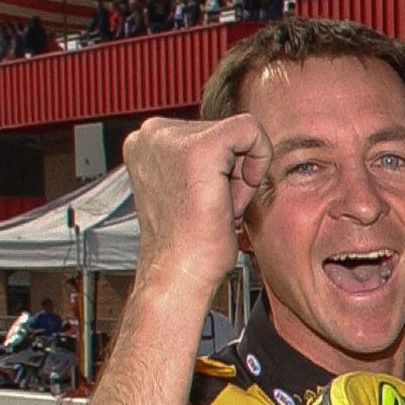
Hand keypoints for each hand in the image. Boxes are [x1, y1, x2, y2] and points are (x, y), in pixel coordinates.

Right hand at [121, 114, 270, 295]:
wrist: (178, 274)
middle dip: (234, 172)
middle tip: (214, 208)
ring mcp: (169, 137)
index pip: (211, 133)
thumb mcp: (191, 187)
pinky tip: (232, 198)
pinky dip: (258, 163)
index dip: (224, 170)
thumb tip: (234, 147)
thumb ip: (204, 160)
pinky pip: (252, 130)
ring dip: (241, 177)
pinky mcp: (198, 147)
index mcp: (146, 142)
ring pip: (242, 134)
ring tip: (216, 208)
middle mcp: (151, 133)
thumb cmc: (188, 244)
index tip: (208, 200)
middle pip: (227, 132)